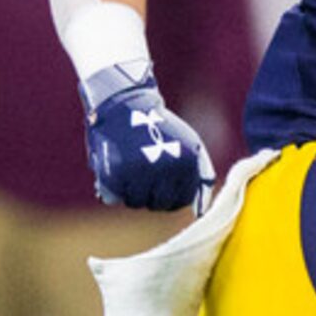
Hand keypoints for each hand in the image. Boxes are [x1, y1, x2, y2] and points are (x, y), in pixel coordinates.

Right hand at [81, 62, 215, 211]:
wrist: (124, 103)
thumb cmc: (159, 128)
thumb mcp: (190, 145)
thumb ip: (201, 177)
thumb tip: (202, 212)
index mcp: (186, 163)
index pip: (181, 200)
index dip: (170, 193)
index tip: (161, 179)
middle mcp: (164, 169)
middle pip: (159, 205)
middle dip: (151, 194)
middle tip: (144, 173)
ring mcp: (139, 172)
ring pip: (136, 203)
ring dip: (131, 191)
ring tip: (131, 167)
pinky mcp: (115, 172)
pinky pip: (114, 197)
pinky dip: (113, 188)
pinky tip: (117, 168)